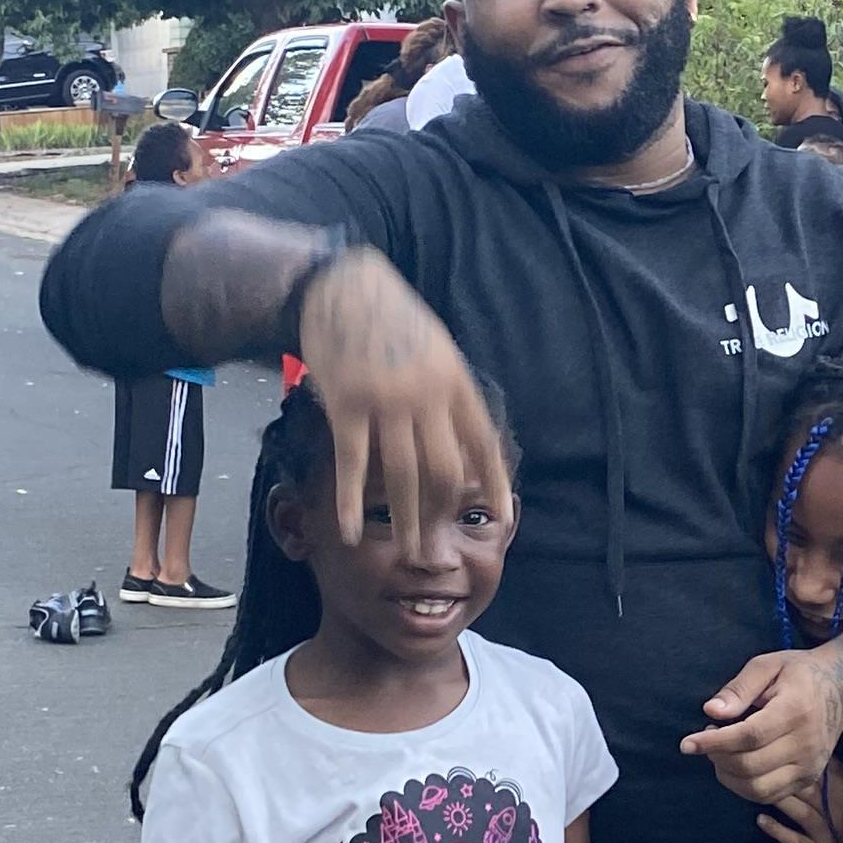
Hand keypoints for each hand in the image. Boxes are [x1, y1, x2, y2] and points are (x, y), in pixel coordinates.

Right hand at [292, 248, 509, 554]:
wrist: (339, 287)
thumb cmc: (388, 315)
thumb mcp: (435, 345)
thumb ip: (446, 389)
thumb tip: (461, 432)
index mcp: (453, 380)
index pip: (483, 443)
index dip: (495, 482)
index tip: (504, 517)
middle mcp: (426, 396)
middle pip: (444, 471)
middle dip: (442, 516)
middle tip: (437, 550)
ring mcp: (386, 403)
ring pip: (404, 477)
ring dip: (406, 522)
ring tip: (408, 555)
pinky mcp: (347, 407)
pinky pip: (353, 466)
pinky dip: (352, 502)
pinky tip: (352, 530)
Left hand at [685, 637, 842, 807]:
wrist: (842, 690)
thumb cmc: (799, 673)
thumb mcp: (767, 665)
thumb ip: (738, 688)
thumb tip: (711, 711)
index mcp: (796, 710)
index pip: (749, 736)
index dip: (714, 743)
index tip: (687, 743)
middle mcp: (807, 744)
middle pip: (749, 766)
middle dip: (716, 757)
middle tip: (706, 740)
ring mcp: (810, 766)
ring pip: (757, 789)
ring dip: (727, 776)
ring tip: (720, 753)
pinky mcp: (809, 779)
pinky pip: (768, 795)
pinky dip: (743, 787)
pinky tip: (735, 766)